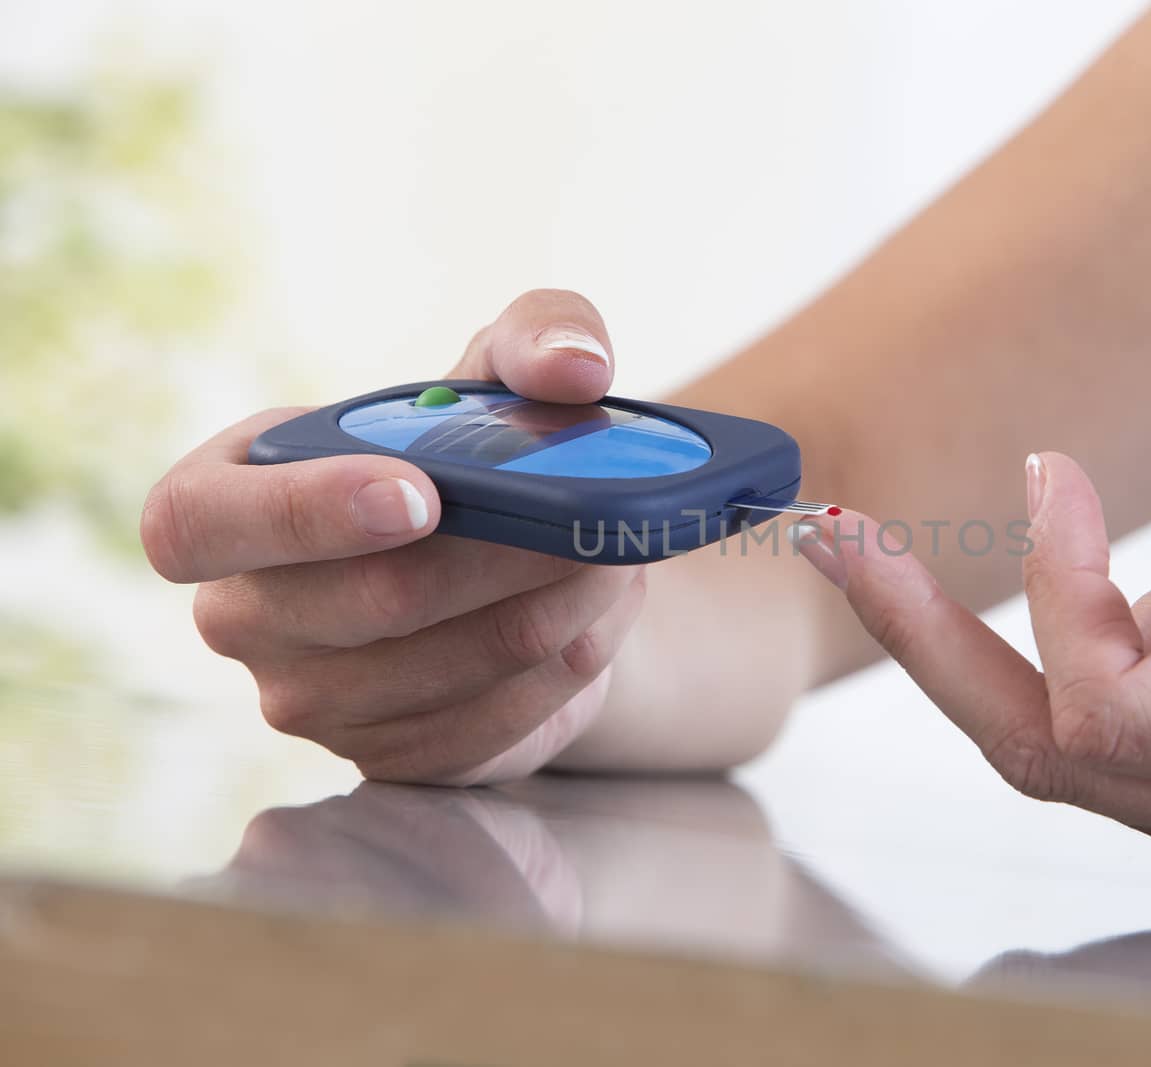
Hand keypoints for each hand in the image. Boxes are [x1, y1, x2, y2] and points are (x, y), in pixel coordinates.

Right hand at [142, 290, 645, 784]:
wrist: (514, 566)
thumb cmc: (471, 451)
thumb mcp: (497, 370)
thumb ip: (538, 335)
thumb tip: (578, 371)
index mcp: (222, 500)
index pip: (194, 524)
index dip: (303, 513)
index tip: (423, 494)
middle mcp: (245, 615)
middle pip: (371, 601)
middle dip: (505, 554)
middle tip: (592, 518)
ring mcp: (312, 703)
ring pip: (454, 665)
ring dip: (560, 606)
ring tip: (613, 554)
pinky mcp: (395, 759)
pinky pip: (496, 723)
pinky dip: (570, 664)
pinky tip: (599, 616)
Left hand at [792, 452, 1150, 912]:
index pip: (1117, 696)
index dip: (1052, 584)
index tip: (1056, 476)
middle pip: (1046, 747)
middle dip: (922, 635)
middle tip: (838, 533)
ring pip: (1075, 764)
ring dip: (973, 655)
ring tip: (910, 552)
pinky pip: (1134, 765)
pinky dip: (1072, 679)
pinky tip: (1088, 602)